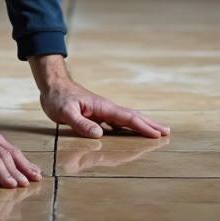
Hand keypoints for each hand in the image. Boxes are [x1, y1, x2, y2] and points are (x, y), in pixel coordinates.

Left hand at [29, 54, 170, 138]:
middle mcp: (106, 108)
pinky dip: (128, 127)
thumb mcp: (65, 112)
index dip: (143, 126)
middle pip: (133, 116)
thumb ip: (81, 123)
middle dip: (150, 124)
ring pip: (126, 119)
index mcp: (102, 107)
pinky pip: (117, 121)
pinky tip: (130, 133)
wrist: (52, 86)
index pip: (127, 118)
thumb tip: (100, 134)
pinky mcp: (97, 113)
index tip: (158, 134)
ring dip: (142, 125)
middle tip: (167, 132)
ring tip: (156, 132)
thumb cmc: (57, 99)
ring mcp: (102, 110)